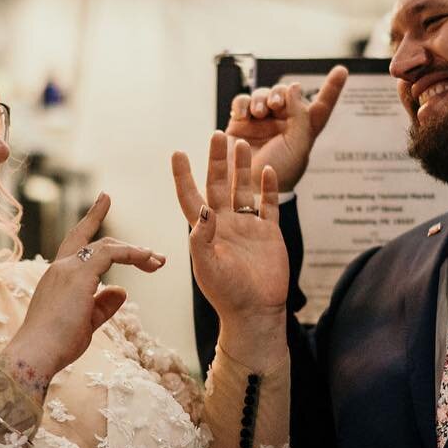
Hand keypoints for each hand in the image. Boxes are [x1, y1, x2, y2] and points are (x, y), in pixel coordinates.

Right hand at [8, 194, 164, 379]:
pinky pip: (112, 254)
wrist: (35, 355)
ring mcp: (68, 268)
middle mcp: (61, 267)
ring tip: (157, 262)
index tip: (105, 198)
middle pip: (95, 240)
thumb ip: (103, 305)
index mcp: (58, 277)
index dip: (91, 219)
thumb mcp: (86, 323)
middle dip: (126, 245)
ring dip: (136, 253)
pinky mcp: (79, 274)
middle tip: (155, 256)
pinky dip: (132, 255)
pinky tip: (148, 261)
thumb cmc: (56, 345)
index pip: (76, 241)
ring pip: (107, 246)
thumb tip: (121, 290)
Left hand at [172, 133, 287, 330]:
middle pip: (218, 185)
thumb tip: (204, 209)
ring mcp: (247, 227)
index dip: (183, 176)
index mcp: (205, 231)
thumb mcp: (208, 266)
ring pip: (243, 189)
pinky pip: (268, 204)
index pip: (191, 197)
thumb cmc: (227, 294)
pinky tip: (269, 170)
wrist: (256, 312)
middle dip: (217, 160)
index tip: (178, 153)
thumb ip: (203, 238)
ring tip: (241, 144)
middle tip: (217, 135)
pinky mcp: (269, 233)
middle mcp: (224, 224)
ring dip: (242, 168)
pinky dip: (269, 187)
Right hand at [226, 65, 347, 192]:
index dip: (332, 87)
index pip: (321, 105)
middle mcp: (283, 122)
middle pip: (284, 93)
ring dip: (260, 98)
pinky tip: (243, 114)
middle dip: (279, 94)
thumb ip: (300, 114)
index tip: (342, 70)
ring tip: (258, 112)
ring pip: (262, 94)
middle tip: (275, 105)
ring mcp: (260, 121)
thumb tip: (294, 88)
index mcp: (303, 129)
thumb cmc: (279, 171)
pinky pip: (242, 102)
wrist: (250, 187)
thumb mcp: (298, 144)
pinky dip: (242, 103)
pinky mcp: (240, 122)